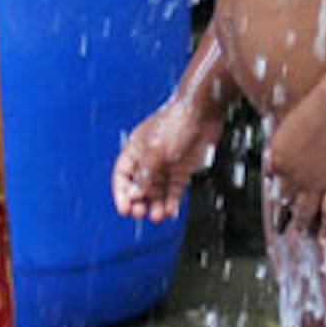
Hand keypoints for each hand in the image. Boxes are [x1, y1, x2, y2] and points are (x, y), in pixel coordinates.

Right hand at [112, 98, 217, 219]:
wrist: (204, 110)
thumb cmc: (177, 121)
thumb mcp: (155, 150)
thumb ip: (144, 174)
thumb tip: (134, 194)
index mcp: (136, 149)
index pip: (122, 175)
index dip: (121, 193)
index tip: (125, 209)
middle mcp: (149, 158)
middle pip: (138, 186)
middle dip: (138, 201)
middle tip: (140, 213)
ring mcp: (166, 164)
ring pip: (156, 191)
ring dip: (155, 204)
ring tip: (157, 215)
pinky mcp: (182, 168)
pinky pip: (173, 189)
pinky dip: (171, 201)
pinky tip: (170, 211)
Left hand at [261, 90, 325, 238]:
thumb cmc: (319, 107)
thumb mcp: (290, 124)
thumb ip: (282, 146)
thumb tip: (272, 162)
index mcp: (278, 158)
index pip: (274, 182)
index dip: (278, 194)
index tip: (279, 204)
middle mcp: (292, 176)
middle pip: (287, 201)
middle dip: (285, 215)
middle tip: (283, 228)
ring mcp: (315, 185)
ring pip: (304, 212)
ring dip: (302, 224)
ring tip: (301, 233)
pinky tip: (325, 239)